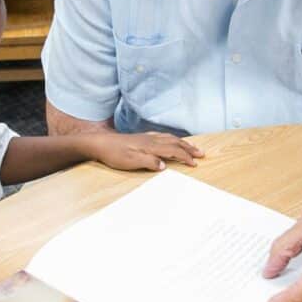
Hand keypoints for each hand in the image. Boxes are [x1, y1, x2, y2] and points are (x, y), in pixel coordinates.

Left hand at [84, 132, 203, 171]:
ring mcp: (146, 137)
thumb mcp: (131, 161)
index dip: (185, 157)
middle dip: (189, 148)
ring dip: (182, 143)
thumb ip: (148, 162)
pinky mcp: (141, 137)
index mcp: (151, 146)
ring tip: (191, 146)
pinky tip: (170, 140)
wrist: (100, 143)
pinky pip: (162, 136)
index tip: (196, 163)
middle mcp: (151, 139)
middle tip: (201, 153)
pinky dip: (171, 138)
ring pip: (169, 138)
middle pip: (175, 142)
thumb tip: (164, 165)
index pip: (173, 150)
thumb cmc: (114, 154)